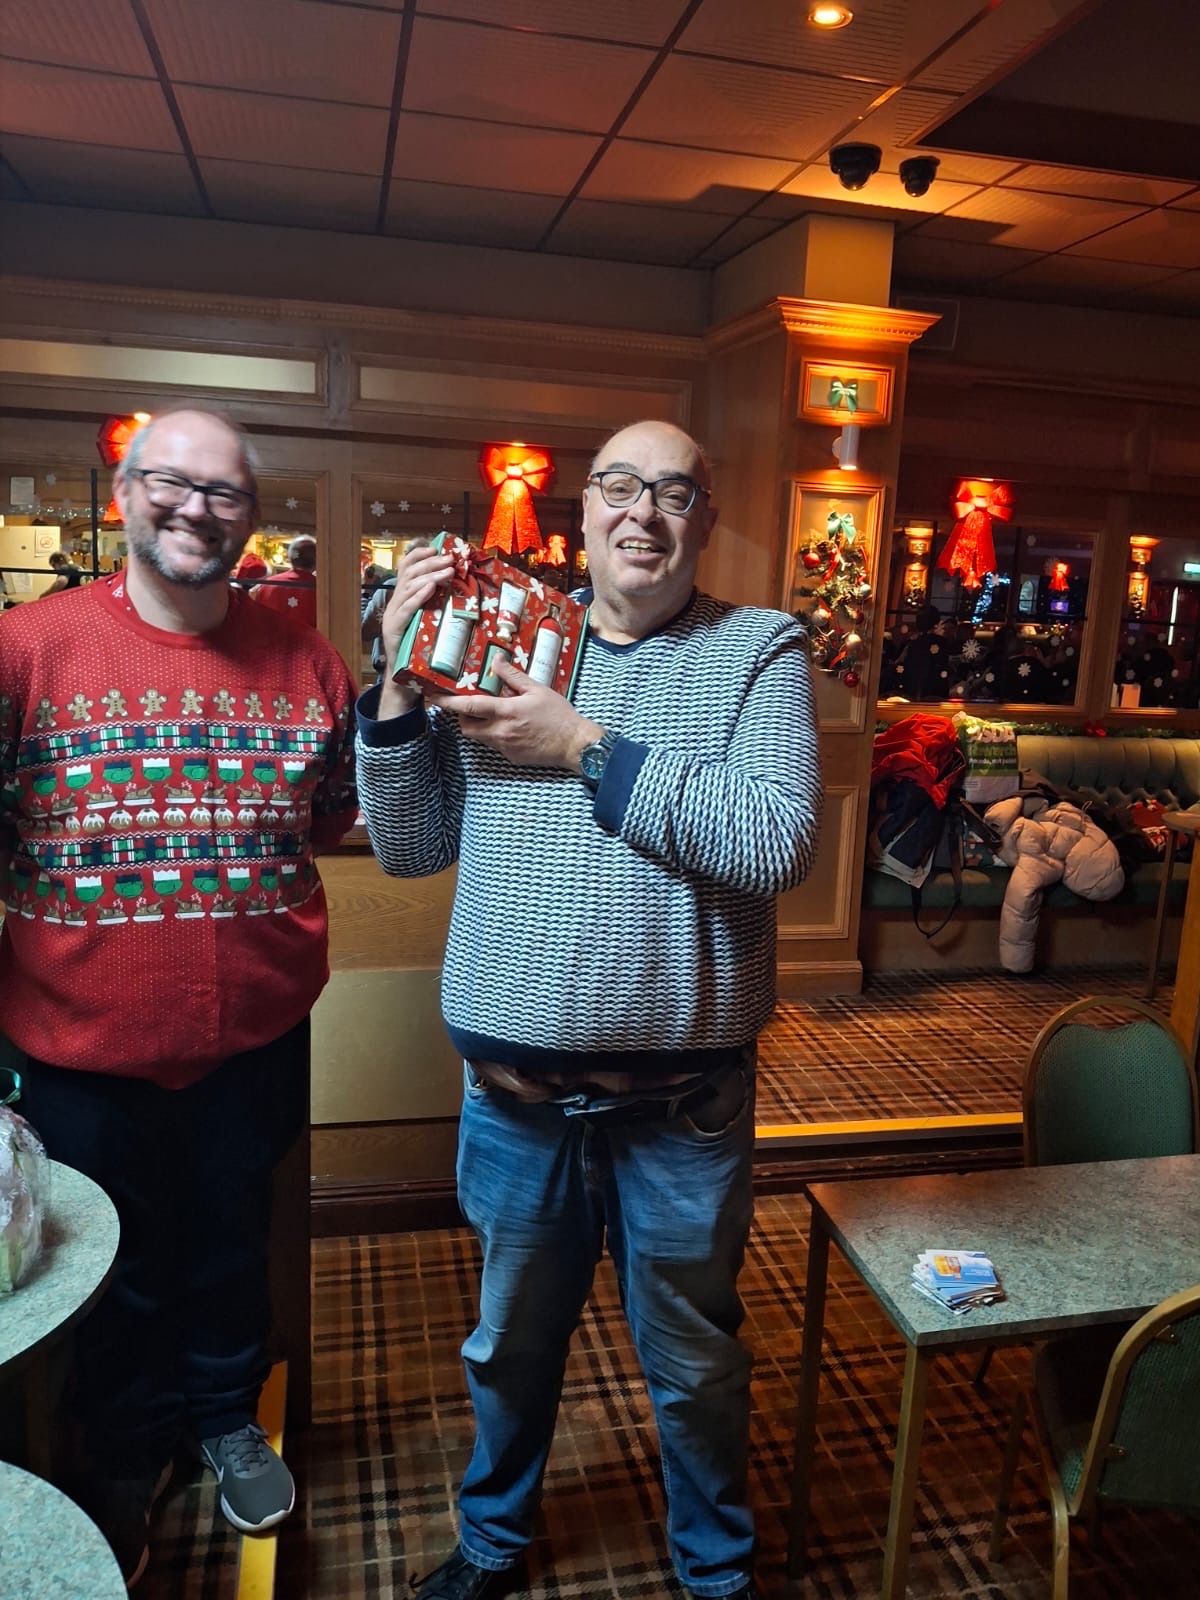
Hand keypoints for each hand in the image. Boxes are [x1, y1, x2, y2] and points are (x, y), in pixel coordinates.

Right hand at [376, 543, 455, 718]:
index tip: (436, 548)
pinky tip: (430, 588)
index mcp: (402, 599)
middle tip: (450, 559)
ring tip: (447, 571)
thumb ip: (438, 605)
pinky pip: (406, 609)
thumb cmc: (422, 651)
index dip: (419, 555)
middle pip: (409, 574)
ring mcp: (392, 616)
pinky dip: (418, 596)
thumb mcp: (431, 622)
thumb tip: (460, 588)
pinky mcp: (394, 630)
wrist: (405, 680)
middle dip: (430, 563)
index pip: (405, 568)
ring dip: (429, 576)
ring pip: (408, 588)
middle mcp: (394, 604)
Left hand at [428, 656, 604, 770]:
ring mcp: (505, 747)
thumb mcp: (538, 690)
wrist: (574, 745)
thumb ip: (513, 677)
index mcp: (507, 712)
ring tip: (492, 713)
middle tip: (467, 705)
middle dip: (461, 717)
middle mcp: (501, 732)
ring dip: (478, 725)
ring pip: (479, 737)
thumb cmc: (559, 716)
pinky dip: (495, 734)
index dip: (449, 702)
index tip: (436, 697)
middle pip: (466, 727)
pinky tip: (512, 727)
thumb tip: (496, 662)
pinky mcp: (511, 757)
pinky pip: (494, 744)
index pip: (470, 706)